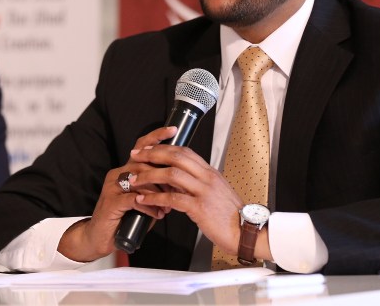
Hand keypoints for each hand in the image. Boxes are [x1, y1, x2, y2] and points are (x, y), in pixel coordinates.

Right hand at [56, 126, 177, 261]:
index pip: (141, 147)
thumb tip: (178, 184)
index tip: (173, 130)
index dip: (156, 137)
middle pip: (144, 163)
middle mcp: (117, 174)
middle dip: (164, 175)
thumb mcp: (143, 201)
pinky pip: (135, 199)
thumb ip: (156, 189)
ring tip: (169, 204)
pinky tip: (158, 214)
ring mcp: (112, 187)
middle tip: (178, 187)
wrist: (99, 238)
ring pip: (140, 179)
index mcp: (125, 170)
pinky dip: (150, 206)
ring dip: (158, 192)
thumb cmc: (124, 219)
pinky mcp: (111, 202)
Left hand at [129, 143, 245, 256]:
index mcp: (210, 172)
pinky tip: (144, 200)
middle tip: (135, 157)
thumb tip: (180, 178)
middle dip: (152, 155)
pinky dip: (155, 197)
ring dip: (149, 175)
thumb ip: (199, 183)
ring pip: (171, 174)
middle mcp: (207, 177)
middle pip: (176, 156)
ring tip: (134, 179)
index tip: (148, 149)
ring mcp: (204, 191)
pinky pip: (172, 198)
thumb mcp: (215, 192)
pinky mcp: (200, 207)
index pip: (184, 151)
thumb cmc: (230, 215)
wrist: (245, 232)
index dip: (164, 148)